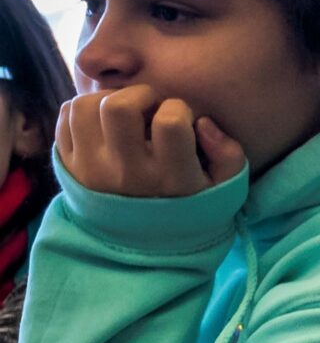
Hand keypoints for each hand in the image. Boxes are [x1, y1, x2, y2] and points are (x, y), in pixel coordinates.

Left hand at [55, 87, 244, 198]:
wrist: (141, 248)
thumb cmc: (189, 207)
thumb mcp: (224, 189)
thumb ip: (229, 154)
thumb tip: (204, 123)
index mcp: (171, 179)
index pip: (169, 122)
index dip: (178, 109)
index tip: (181, 120)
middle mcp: (127, 174)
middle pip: (119, 107)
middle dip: (139, 94)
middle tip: (150, 106)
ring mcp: (92, 170)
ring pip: (85, 106)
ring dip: (108, 98)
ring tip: (126, 112)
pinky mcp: (70, 166)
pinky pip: (67, 116)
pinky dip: (85, 109)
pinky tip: (105, 122)